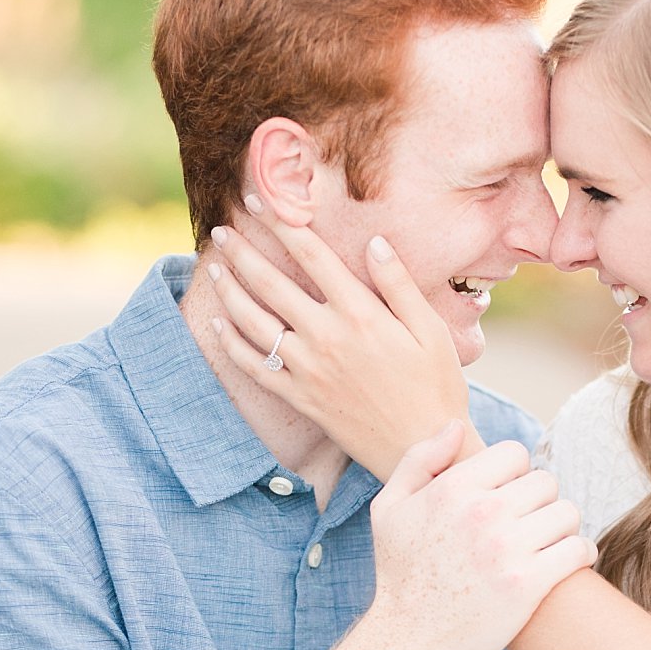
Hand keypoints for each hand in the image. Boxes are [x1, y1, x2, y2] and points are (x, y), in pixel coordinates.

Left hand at [206, 200, 470, 480]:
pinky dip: (233, 344)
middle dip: (242, 251)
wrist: (422, 449)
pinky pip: (255, 368)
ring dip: (229, 290)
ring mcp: (308, 370)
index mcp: (360, 313)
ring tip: (214, 268)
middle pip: (271, 282)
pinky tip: (220, 324)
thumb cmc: (436, 388)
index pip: (311, 254)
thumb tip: (374, 242)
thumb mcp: (431, 331)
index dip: (281, 222)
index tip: (259, 200)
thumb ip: (399, 284)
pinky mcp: (300, 398)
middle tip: (221, 229)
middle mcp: (327, 337)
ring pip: (253, 322)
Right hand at [366, 423, 595, 649]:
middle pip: (545, 481)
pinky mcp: (528, 584)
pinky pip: (578, 549)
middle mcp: (481, 513)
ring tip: (546, 542)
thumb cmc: (399, 574)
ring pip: (566, 512)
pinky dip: (579, 553)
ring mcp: (507, 549)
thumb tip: (455, 426)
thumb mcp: (390, 509)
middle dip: (539, 501)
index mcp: (452, 488)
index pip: (515, 454)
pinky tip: (566, 560)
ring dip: (561, 526)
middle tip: (528, 524)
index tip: (508, 496)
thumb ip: (419, 460)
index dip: (514, 474)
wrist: (406, 641)